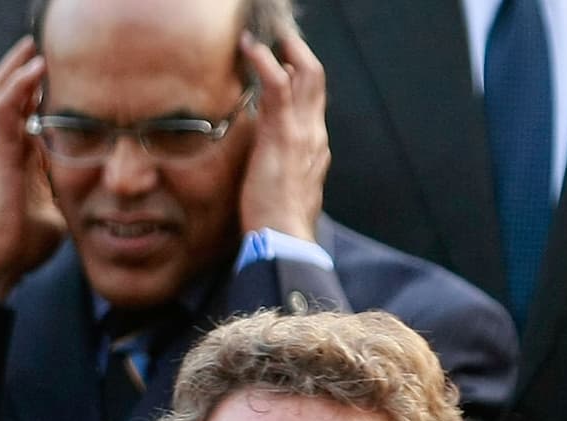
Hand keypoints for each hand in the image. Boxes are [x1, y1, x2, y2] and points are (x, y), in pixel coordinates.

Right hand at [0, 37, 65, 299]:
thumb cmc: (21, 243)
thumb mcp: (58, 212)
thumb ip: (71, 196)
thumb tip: (101, 201)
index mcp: (21, 154)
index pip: (28, 107)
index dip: (40, 85)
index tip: (65, 66)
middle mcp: (7, 144)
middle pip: (12, 90)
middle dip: (27, 64)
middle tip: (46, 42)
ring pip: (3, 90)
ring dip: (20, 64)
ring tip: (37, 42)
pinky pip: (4, 108)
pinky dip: (19, 84)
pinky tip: (36, 66)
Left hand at [236, 30, 328, 241]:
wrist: (284, 240)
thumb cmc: (278, 223)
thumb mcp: (284, 188)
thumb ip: (282, 166)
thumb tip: (269, 155)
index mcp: (316, 148)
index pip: (315, 101)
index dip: (303, 78)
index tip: (286, 63)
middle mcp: (315, 134)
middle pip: (316, 79)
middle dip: (300, 53)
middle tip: (280, 37)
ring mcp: (302, 132)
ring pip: (305, 75)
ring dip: (285, 48)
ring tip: (260, 35)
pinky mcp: (283, 133)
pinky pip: (278, 84)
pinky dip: (264, 60)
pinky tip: (249, 47)